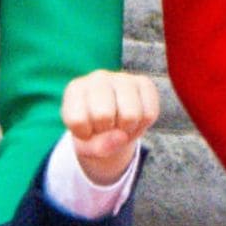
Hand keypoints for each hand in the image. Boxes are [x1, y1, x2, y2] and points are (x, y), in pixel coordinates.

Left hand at [61, 70, 158, 185]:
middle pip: (103, 115)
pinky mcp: (144, 82)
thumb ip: (97, 147)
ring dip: (127, 129)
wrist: (113, 123)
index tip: (87, 129)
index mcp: (75, 89)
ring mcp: (122, 77)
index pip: (78, 120)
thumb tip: (121, 137)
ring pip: (130, 115)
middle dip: (106, 131)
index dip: (85, 134)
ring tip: (120, 124)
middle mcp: (97, 78)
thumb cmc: (94, 132)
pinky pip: (149, 113)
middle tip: (106, 127)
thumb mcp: (86, 146)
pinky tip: (134, 119)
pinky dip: (143, 125)